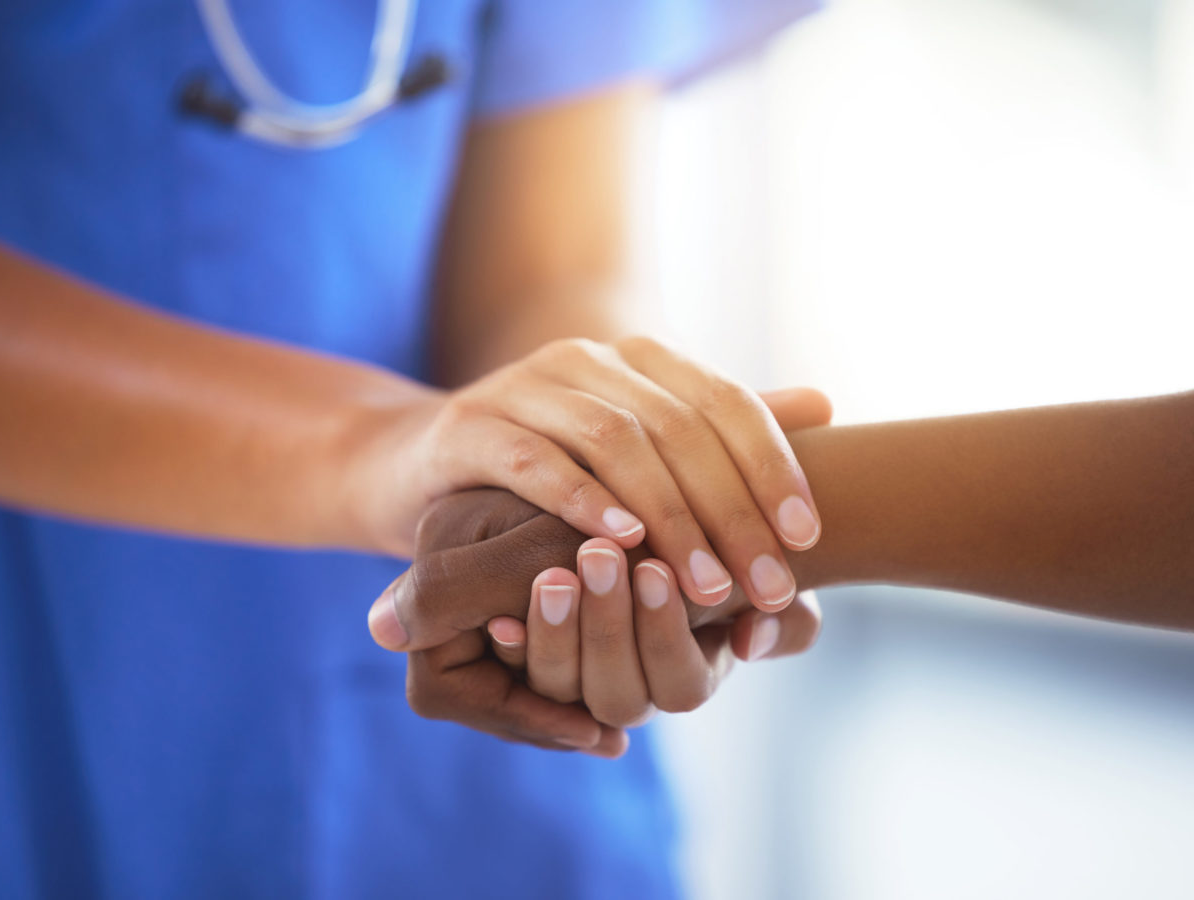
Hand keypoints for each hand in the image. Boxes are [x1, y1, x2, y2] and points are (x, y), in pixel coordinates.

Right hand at [377, 338, 821, 610]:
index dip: (772, 465)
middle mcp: (586, 359)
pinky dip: (581, 499)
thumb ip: (718, 430)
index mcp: (637, 360)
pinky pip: (533, 458)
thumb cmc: (545, 470)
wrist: (421, 465)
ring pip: (614, 441)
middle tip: (763, 583)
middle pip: (678, 427)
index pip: (725, 401)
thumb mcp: (635, 449)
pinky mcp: (469, 425)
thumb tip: (825, 405)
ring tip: (705, 584)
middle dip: (730, 510)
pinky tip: (620, 543)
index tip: (806, 537)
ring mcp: (523, 386)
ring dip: (668, 517)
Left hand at [484, 542, 820, 733]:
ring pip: (560, 688)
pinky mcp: (528, 659)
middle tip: (599, 556)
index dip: (666, 632)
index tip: (657, 569)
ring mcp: (574, 680)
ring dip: (557, 636)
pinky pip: (512, 677)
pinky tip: (501, 616)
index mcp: (686, 677)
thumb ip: (783, 615)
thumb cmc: (718, 548)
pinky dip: (512, 647)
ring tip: (552, 575)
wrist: (647, 523)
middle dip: (608, 626)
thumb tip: (752, 637)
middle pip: (617, 694)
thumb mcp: (760, 577)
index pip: (679, 685)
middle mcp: (629, 689)